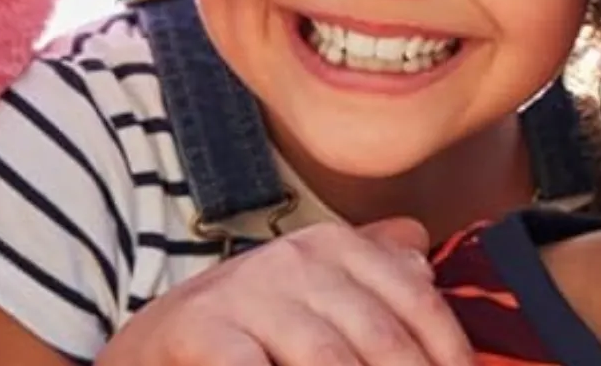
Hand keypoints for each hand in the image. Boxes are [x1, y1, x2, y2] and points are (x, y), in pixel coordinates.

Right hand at [96, 217, 471, 365]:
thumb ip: (372, 270)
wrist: (153, 344)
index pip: (417, 303)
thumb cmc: (251, 325)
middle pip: (381, 339)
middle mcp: (298, 258)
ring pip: (329, 360)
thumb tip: (425, 262)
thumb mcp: (313, 289)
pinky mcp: (204, 329)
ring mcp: (250, 291)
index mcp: (336, 246)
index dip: (448, 354)